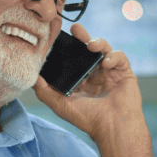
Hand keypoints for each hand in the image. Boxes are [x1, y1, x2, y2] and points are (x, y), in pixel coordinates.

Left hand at [33, 23, 143, 143]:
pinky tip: (106, 63)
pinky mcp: (124, 72)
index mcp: (80, 79)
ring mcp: (110, 72)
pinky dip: (113, 56)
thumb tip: (32, 77)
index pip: (73, 58)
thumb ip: (45, 91)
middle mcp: (95, 74)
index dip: (67, 47)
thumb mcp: (61, 105)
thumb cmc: (87, 119)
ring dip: (98, 43)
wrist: (112, 127)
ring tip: (90, 45)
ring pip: (104, 49)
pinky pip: (119, 57)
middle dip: (82, 37)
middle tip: (75, 29)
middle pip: (88, 49)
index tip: (59, 37)